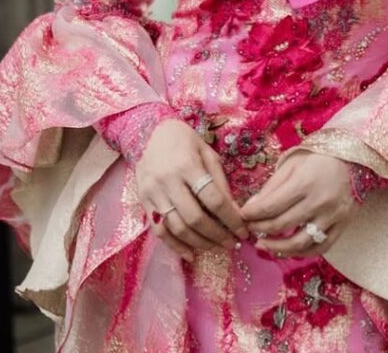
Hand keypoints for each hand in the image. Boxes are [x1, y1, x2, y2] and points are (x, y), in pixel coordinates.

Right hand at [135, 119, 249, 261]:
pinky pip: (159, 231)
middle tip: (232, 243)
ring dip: (199, 243)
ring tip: (216, 247)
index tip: (243, 231)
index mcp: (188, 165)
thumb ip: (220, 182)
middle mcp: (168, 181)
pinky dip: (175, 246)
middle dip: (216, 235)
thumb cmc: (185, 141)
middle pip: (194, 218)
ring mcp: (153, 193)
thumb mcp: (208, 154)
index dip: (231, 219)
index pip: (213, 199)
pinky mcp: (143, 202)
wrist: (150, 133)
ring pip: (176, 228)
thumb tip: (235, 212)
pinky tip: (191, 254)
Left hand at [240, 152, 355, 257]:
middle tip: (249, 228)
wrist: (354, 159)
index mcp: (304, 182)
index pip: (270, 206)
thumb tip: (251, 208)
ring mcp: (333, 216)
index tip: (242, 215)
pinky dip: (301, 253)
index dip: (252, 214)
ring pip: (300, 243)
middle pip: (282, 225)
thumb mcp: (292, 164)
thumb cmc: (319, 158)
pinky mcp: (343, 226)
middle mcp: (319, 201)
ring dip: (277, 247)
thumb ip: (272, 187)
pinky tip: (287, 249)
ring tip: (262, 245)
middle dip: (260, 229)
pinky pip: (320, 247)